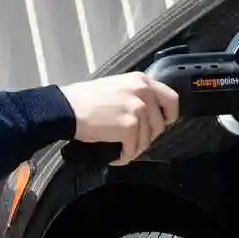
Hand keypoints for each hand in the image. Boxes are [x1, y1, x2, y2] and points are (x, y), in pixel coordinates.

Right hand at [59, 72, 179, 164]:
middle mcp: (144, 92)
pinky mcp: (129, 127)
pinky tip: (114, 156)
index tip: (160, 124)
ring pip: (146, 140)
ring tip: (119, 148)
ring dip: (133, 148)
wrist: (67, 108)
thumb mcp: (117, 86)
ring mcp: (138, 110)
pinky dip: (123, 157)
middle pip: (160, 124)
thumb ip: (135, 94)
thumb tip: (147, 113)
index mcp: (142, 80)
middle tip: (132, 141)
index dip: (168, 116)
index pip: (171, 99)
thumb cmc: (85, 98)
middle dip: (147, 137)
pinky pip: (133, 150)